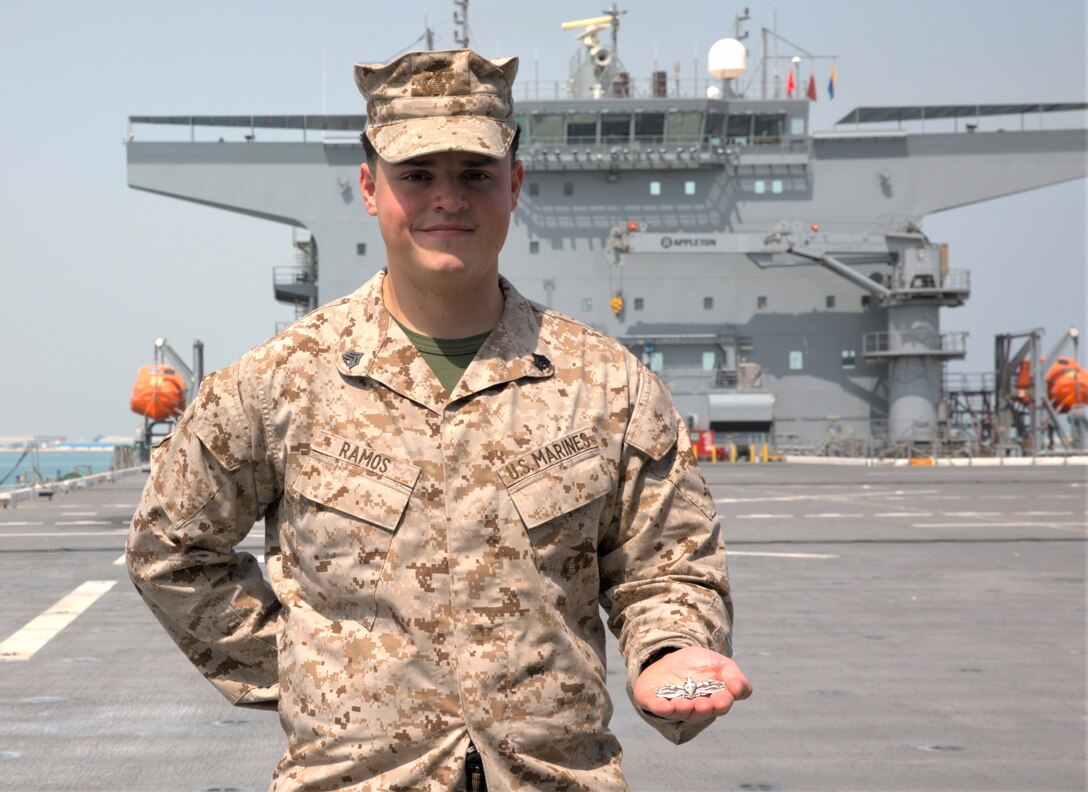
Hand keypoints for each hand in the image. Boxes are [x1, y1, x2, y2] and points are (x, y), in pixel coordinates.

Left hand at [633, 646, 751, 724]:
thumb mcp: (721, 664)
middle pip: (701, 713)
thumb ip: (734, 677)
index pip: (721, 705)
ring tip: (685, 704)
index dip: (722, 703)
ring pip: (680, 713)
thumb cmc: (699, 664)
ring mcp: (674, 705)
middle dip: (702, 709)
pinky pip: (657, 707)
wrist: (671, 655)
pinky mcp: (654, 700)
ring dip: (683, 710)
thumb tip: (739, 691)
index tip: (722, 699)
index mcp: (713, 700)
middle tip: (703, 704)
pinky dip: (661, 708)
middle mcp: (694, 707)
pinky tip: (665, 707)